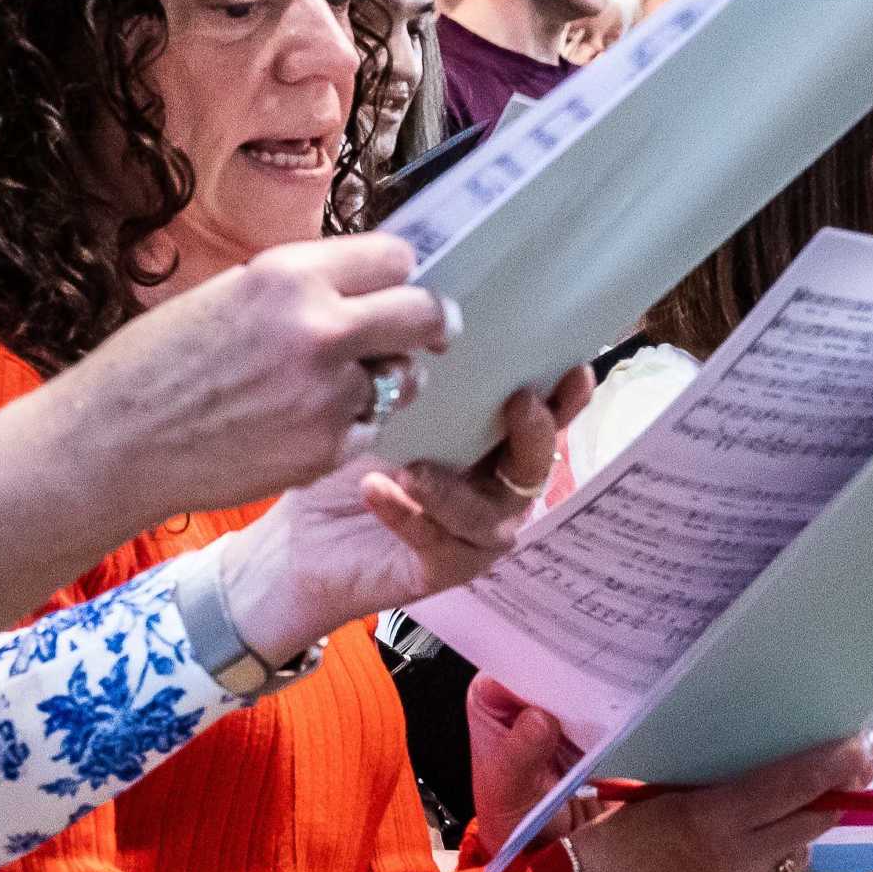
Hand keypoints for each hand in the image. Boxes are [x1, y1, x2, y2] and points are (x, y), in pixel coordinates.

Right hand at [52, 234, 454, 524]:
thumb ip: (301, 288)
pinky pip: (367, 429)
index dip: (398, 273)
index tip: (399, 285)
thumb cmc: (157, 365)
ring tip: (329, 388)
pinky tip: (296, 427)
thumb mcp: (230, 293)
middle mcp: (320, 329)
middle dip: (431, 322)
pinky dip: (346, 428)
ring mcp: (329, 395)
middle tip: (434, 332)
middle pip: (423, 314)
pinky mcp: (326, 450)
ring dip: (382, 381)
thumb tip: (361, 287)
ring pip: (399, 380)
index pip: (394, 258)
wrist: (115, 443)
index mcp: (290, 276)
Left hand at [211, 371, 592, 658]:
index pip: (544, 416)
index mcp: (492, 443)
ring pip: (491, 515)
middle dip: (535, 434)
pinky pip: (439, 544)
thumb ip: (421, 372)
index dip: (567, 396)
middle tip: (518, 402)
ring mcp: (473, 532)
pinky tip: (376, 490)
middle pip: (535, 465)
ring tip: (415, 468)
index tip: (573, 367)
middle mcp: (495, 488)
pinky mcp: (441, 567)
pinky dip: (409, 515)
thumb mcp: (384, 405)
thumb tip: (434, 303)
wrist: (298, 537)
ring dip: (455, 489)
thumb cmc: (346, 460)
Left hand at [471, 674, 593, 838]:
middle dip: (565, 664)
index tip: (556, 661)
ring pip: (573, 679)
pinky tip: (615, 704)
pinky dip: (605, 703)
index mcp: (489, 699)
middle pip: (546, 664)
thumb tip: (539, 718)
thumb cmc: (510, 813)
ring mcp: (552, 705)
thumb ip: (520, 754)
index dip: (533, 658)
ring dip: (590, 681)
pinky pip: (595, 701)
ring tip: (607, 681)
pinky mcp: (580, 719)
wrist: (543, 840)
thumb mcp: (508, 788)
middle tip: (587, 668)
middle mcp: (518, 695)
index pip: (511, 662)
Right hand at [567, 734, 872, 871]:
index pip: (793, 784)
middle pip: (814, 818)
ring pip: (799, 851)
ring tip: (787, 809)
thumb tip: (754, 764)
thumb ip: (706, 782)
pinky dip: (771, 860)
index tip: (867, 743)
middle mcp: (737, 859)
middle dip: (835, 791)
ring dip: (800, 828)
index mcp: (710, 818)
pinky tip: (747, 850)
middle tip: (854, 765)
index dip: (836, 762)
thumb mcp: (653, 800)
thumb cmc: (605, 845)